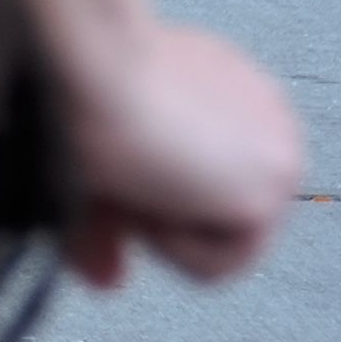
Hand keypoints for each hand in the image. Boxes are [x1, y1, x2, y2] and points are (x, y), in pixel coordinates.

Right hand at [0, 0, 302, 288]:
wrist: (79, 60)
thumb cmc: (60, 82)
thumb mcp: (85, 153)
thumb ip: (103, 215)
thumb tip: (108, 281)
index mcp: (216, 78)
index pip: (192, 169)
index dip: (137, 194)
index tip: (98, 180)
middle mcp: (261, 106)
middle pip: (203, 209)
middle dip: (145, 218)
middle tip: (103, 190)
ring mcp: (280, 143)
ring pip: (208, 240)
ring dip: (153, 222)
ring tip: (128, 167)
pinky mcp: (277, 182)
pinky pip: (217, 265)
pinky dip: (171, 241)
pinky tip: (156, 180)